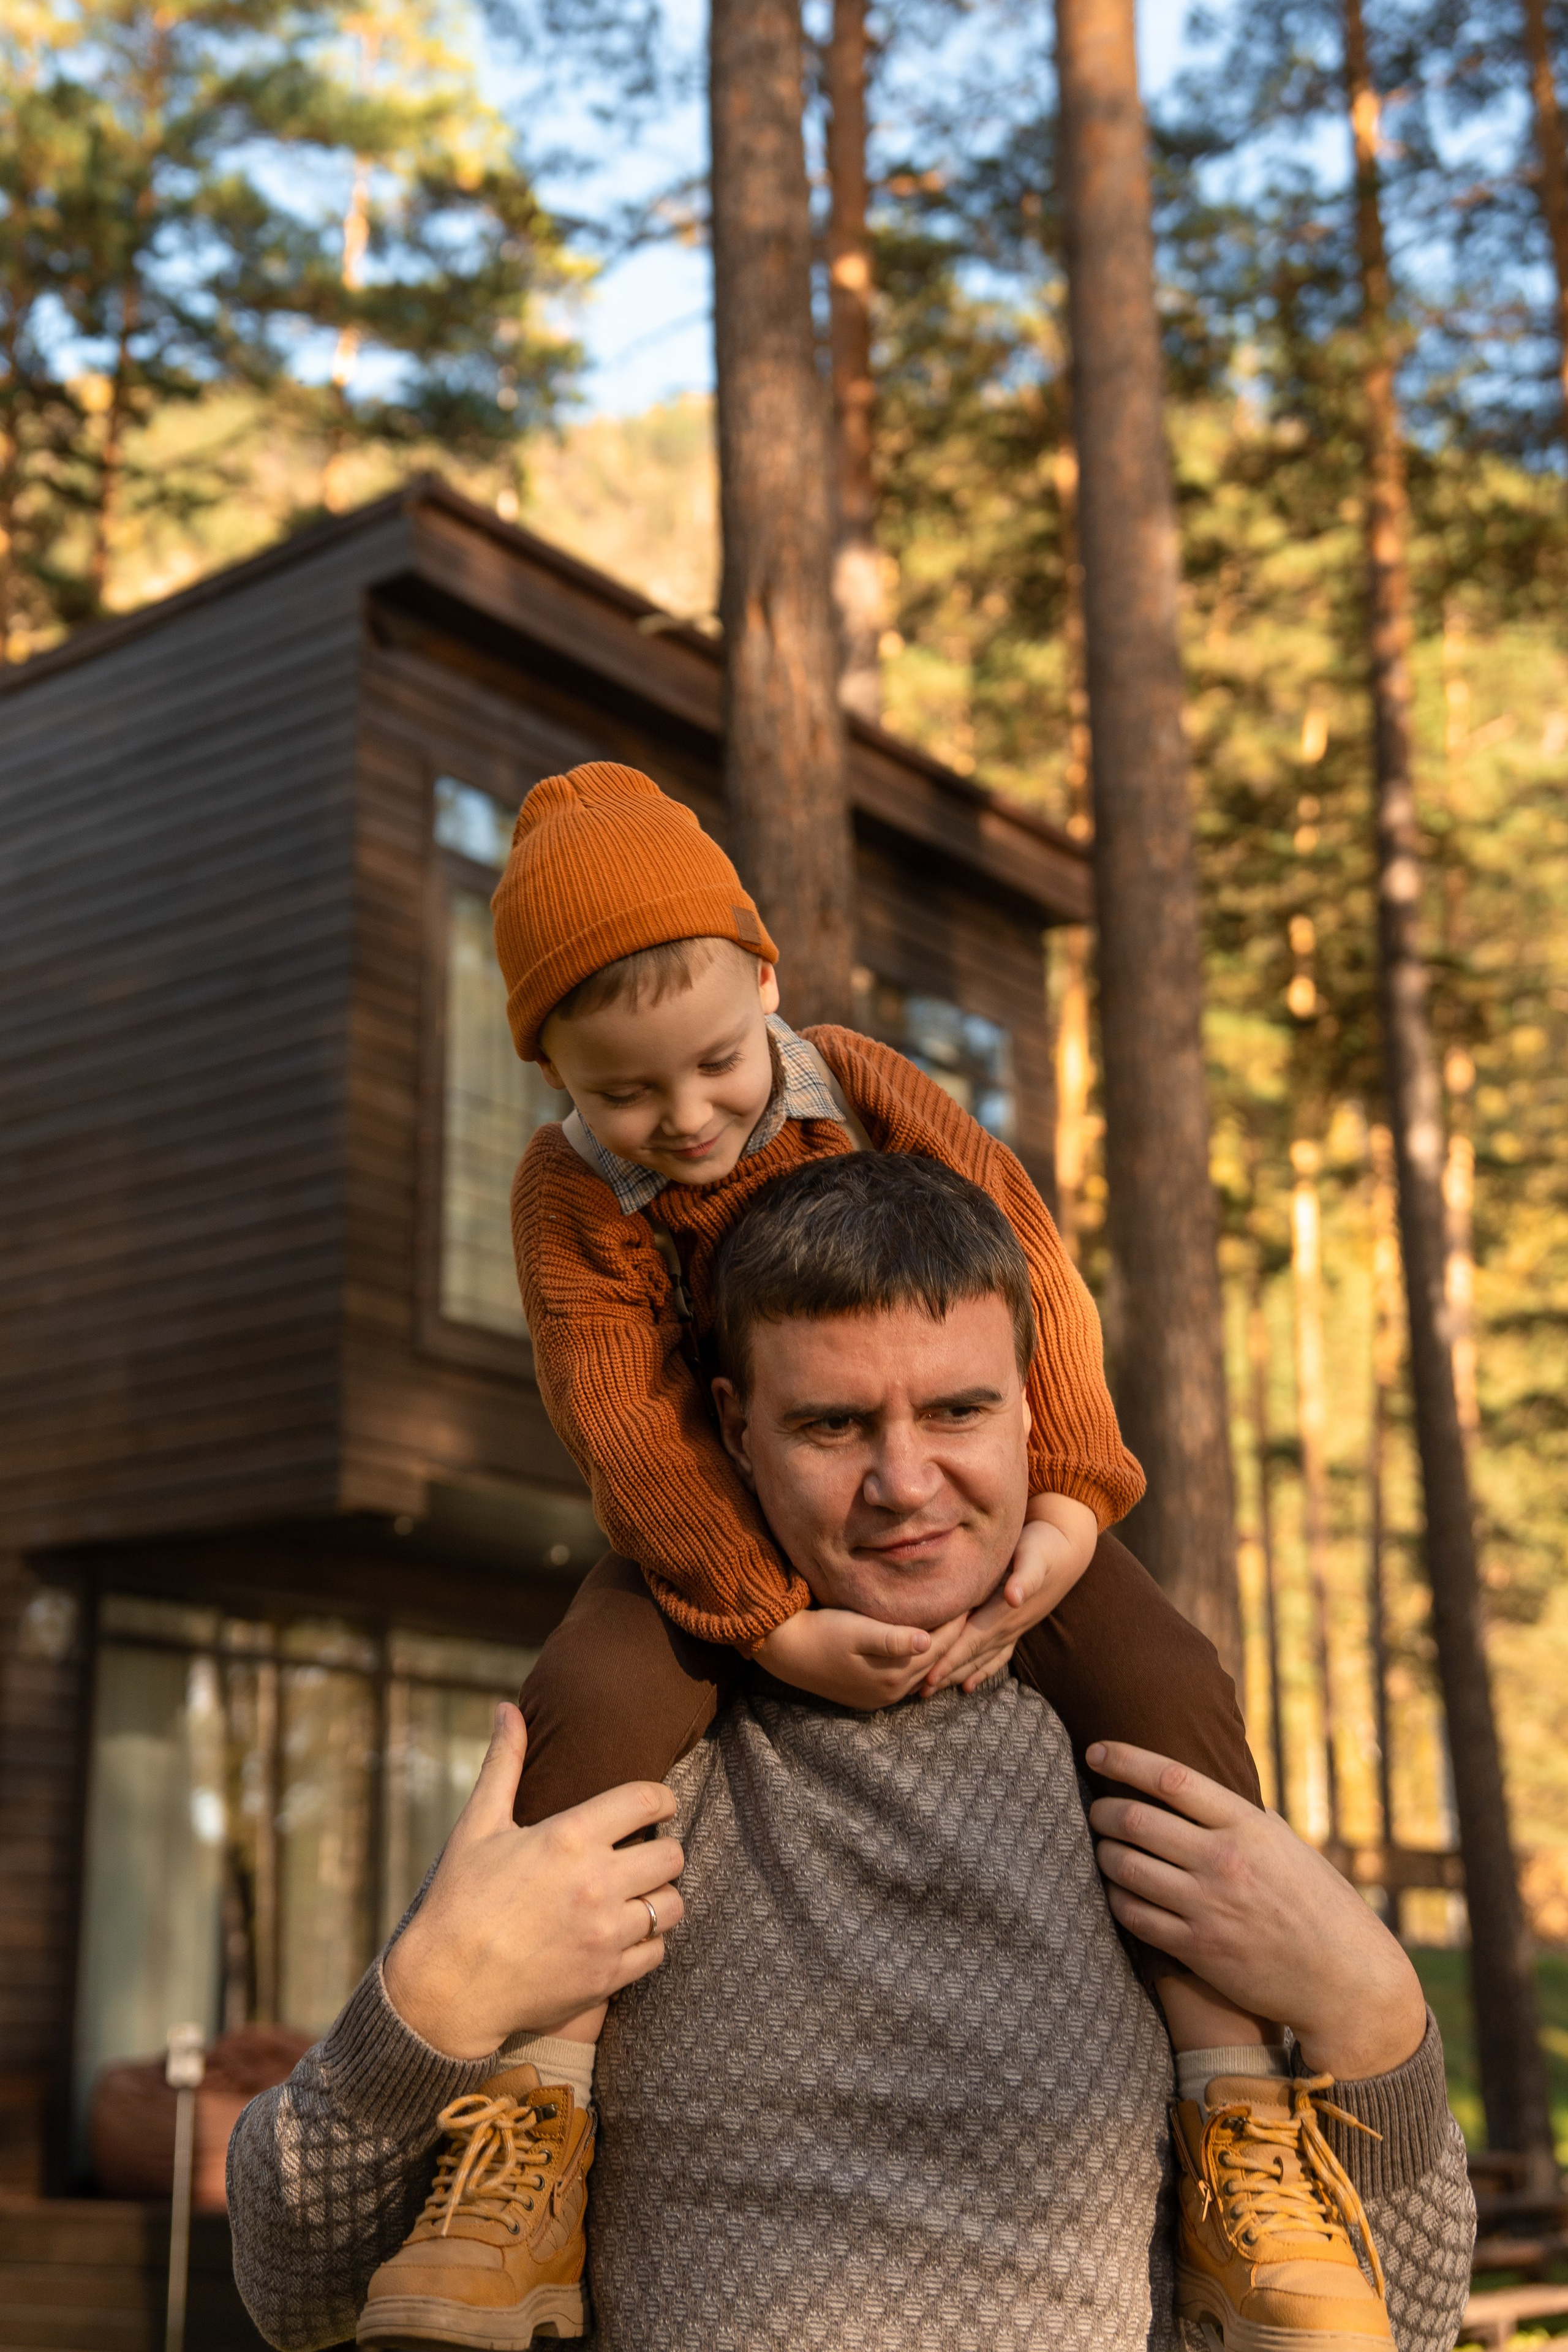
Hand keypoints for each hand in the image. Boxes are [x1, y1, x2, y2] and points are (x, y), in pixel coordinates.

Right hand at [382, 1703, 684, 2059]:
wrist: (447, 1988)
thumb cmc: (459, 1900)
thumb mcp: (478, 1825)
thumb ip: (504, 1764)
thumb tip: (508, 1709)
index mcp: (569, 1837)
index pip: (647, 1800)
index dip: (661, 1798)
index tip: (656, 1805)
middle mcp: (597, 1883)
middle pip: (673, 1854)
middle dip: (661, 1848)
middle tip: (641, 1852)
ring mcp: (606, 1934)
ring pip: (672, 1905)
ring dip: (659, 1896)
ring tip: (636, 1893)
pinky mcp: (607, 1977)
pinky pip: (657, 1951)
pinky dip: (647, 1941)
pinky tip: (623, 1932)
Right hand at [754, 1605, 970, 1710]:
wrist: (786, 1650)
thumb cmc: (822, 1632)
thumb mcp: (855, 1631)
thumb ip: (892, 1639)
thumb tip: (928, 1640)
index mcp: (893, 1674)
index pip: (939, 1645)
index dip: (958, 1620)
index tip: (974, 1596)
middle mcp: (893, 1690)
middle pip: (935, 1660)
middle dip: (956, 1636)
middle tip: (975, 1609)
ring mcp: (881, 1696)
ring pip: (924, 1672)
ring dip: (940, 1651)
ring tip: (958, 1627)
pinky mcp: (870, 1695)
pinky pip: (907, 1679)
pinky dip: (921, 1662)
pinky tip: (926, 1649)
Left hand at [919, 1493, 1096, 1695]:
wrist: (1068, 1549)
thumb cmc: (1045, 1547)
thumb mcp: (1035, 1557)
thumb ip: (1025, 1578)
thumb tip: (1014, 1598)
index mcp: (1004, 1613)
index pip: (971, 1642)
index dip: (949, 1660)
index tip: (927, 1677)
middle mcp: (1008, 1626)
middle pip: (971, 1657)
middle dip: (945, 1675)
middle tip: (917, 1693)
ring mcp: (1013, 1629)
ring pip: (980, 1660)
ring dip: (956, 1676)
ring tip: (931, 1691)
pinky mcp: (1015, 1626)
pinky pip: (995, 1655)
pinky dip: (980, 1671)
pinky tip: (968, 1685)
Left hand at [1086, 1741, 1427, 2079]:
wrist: (1347, 1981)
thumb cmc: (1322, 1907)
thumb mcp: (1290, 1847)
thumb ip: (1247, 1820)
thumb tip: (1213, 1789)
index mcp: (1248, 1826)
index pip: (1171, 1778)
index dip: (1124, 1759)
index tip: (1096, 1751)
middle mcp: (1224, 1861)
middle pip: (1137, 1820)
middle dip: (1103, 1809)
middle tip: (1095, 1808)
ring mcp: (1208, 1906)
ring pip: (1127, 1867)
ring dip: (1104, 1853)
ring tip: (1102, 1848)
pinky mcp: (1198, 1949)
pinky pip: (1135, 1916)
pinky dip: (1116, 1898)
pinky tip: (1116, 1890)